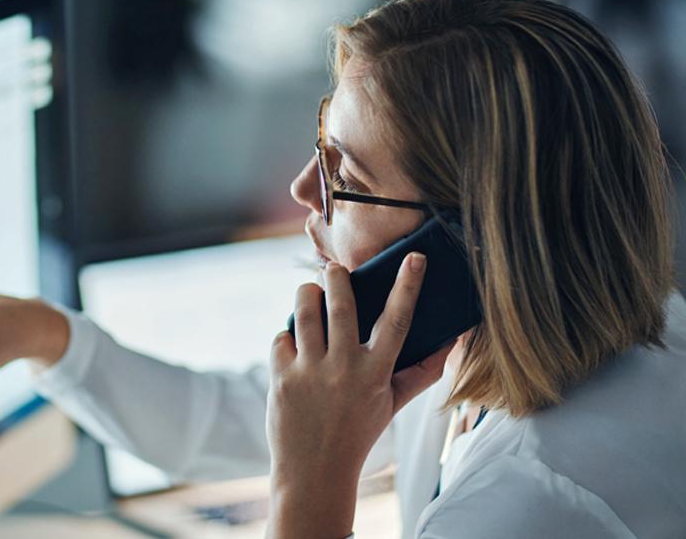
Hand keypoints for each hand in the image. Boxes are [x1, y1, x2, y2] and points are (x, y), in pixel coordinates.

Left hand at [266, 253, 455, 538]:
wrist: (314, 472)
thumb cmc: (357, 434)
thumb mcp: (392, 404)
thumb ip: (421, 373)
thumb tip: (450, 343)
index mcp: (375, 373)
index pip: (397, 321)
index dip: (408, 286)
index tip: (415, 258)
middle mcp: (344, 368)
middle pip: (341, 305)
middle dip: (336, 278)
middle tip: (334, 268)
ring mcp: (310, 372)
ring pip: (306, 312)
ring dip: (306, 293)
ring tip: (310, 290)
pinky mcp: (282, 378)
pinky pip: (281, 337)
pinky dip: (287, 335)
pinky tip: (294, 344)